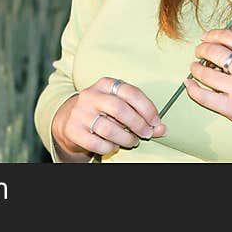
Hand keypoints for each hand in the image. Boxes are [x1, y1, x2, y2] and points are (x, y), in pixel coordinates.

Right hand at [52, 77, 167, 159]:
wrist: (69, 119)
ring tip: (132, 141)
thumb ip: (141, 115)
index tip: (156, 121)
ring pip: (108, 128)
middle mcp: (91, 95)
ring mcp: (80, 112)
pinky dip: (110, 147)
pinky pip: (96, 143)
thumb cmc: (102, 111)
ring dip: (126, 138)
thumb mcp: (119, 106)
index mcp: (106, 84)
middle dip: (138, 124)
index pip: (130, 92)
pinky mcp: (73, 130)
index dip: (147, 108)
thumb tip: (162, 128)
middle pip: (120, 109)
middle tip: (147, 133)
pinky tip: (114, 145)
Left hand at [186, 29, 231, 156]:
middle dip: (201, 50)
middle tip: (199, 52)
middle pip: (212, 51)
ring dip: (195, 68)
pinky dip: (192, 89)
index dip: (211, 34)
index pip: (226, 36)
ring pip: (204, 73)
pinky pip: (203, 96)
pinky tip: (189, 84)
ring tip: (194, 67)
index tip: (205, 37)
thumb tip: (223, 45)